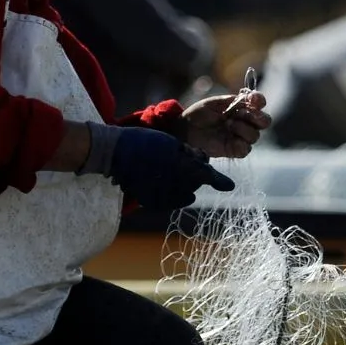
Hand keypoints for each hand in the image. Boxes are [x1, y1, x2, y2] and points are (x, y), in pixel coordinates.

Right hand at [109, 127, 234, 210]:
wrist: (115, 151)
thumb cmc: (145, 142)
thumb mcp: (171, 142)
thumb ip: (189, 153)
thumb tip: (204, 160)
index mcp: (180, 165)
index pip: (205, 176)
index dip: (218, 180)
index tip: (230, 186)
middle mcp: (173, 183)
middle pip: (195, 185)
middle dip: (196, 175)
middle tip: (184, 162)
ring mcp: (160, 194)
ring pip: (183, 195)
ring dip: (185, 186)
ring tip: (173, 173)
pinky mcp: (149, 200)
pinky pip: (168, 202)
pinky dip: (171, 195)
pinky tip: (167, 185)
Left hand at [181, 91, 271, 158]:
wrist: (186, 129)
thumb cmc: (200, 114)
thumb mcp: (216, 103)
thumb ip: (234, 100)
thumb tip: (249, 98)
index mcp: (242, 108)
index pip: (259, 103)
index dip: (260, 100)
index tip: (253, 99)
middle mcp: (245, 122)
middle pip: (265, 121)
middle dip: (257, 117)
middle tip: (242, 114)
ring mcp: (240, 136)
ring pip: (255, 135)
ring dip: (243, 128)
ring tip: (228, 125)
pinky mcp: (234, 150)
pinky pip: (246, 149)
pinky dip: (241, 143)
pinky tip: (230, 138)